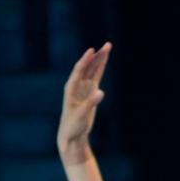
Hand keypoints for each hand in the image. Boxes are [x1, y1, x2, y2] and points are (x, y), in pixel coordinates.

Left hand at [56, 43, 110, 165]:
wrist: (71, 135)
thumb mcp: (81, 116)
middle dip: (97, 56)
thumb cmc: (73, 126)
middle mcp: (76, 86)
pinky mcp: (90, 92)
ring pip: (92, 70)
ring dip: (100, 59)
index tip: (92, 50)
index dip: (85, 60)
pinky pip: (96, 77)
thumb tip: (101, 92)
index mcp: (70, 89)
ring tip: (108, 47)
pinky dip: (100, 68)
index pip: (79, 70)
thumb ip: (91, 103)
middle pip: (87, 67)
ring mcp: (83, 88)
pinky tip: (105, 59)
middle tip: (107, 45)